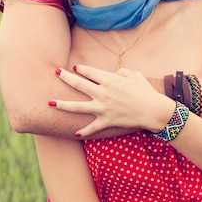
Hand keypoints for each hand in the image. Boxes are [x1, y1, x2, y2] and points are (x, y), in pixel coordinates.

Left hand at [50, 65, 172, 136]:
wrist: (152, 110)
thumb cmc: (145, 91)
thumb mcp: (134, 75)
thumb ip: (122, 72)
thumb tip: (115, 73)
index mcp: (109, 79)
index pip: (89, 71)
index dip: (80, 69)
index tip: (75, 68)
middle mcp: (102, 92)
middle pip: (78, 84)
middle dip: (65, 77)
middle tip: (56, 73)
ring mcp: (102, 108)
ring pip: (77, 106)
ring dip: (62, 104)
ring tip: (49, 103)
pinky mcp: (106, 121)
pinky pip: (92, 128)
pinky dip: (84, 131)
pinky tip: (75, 133)